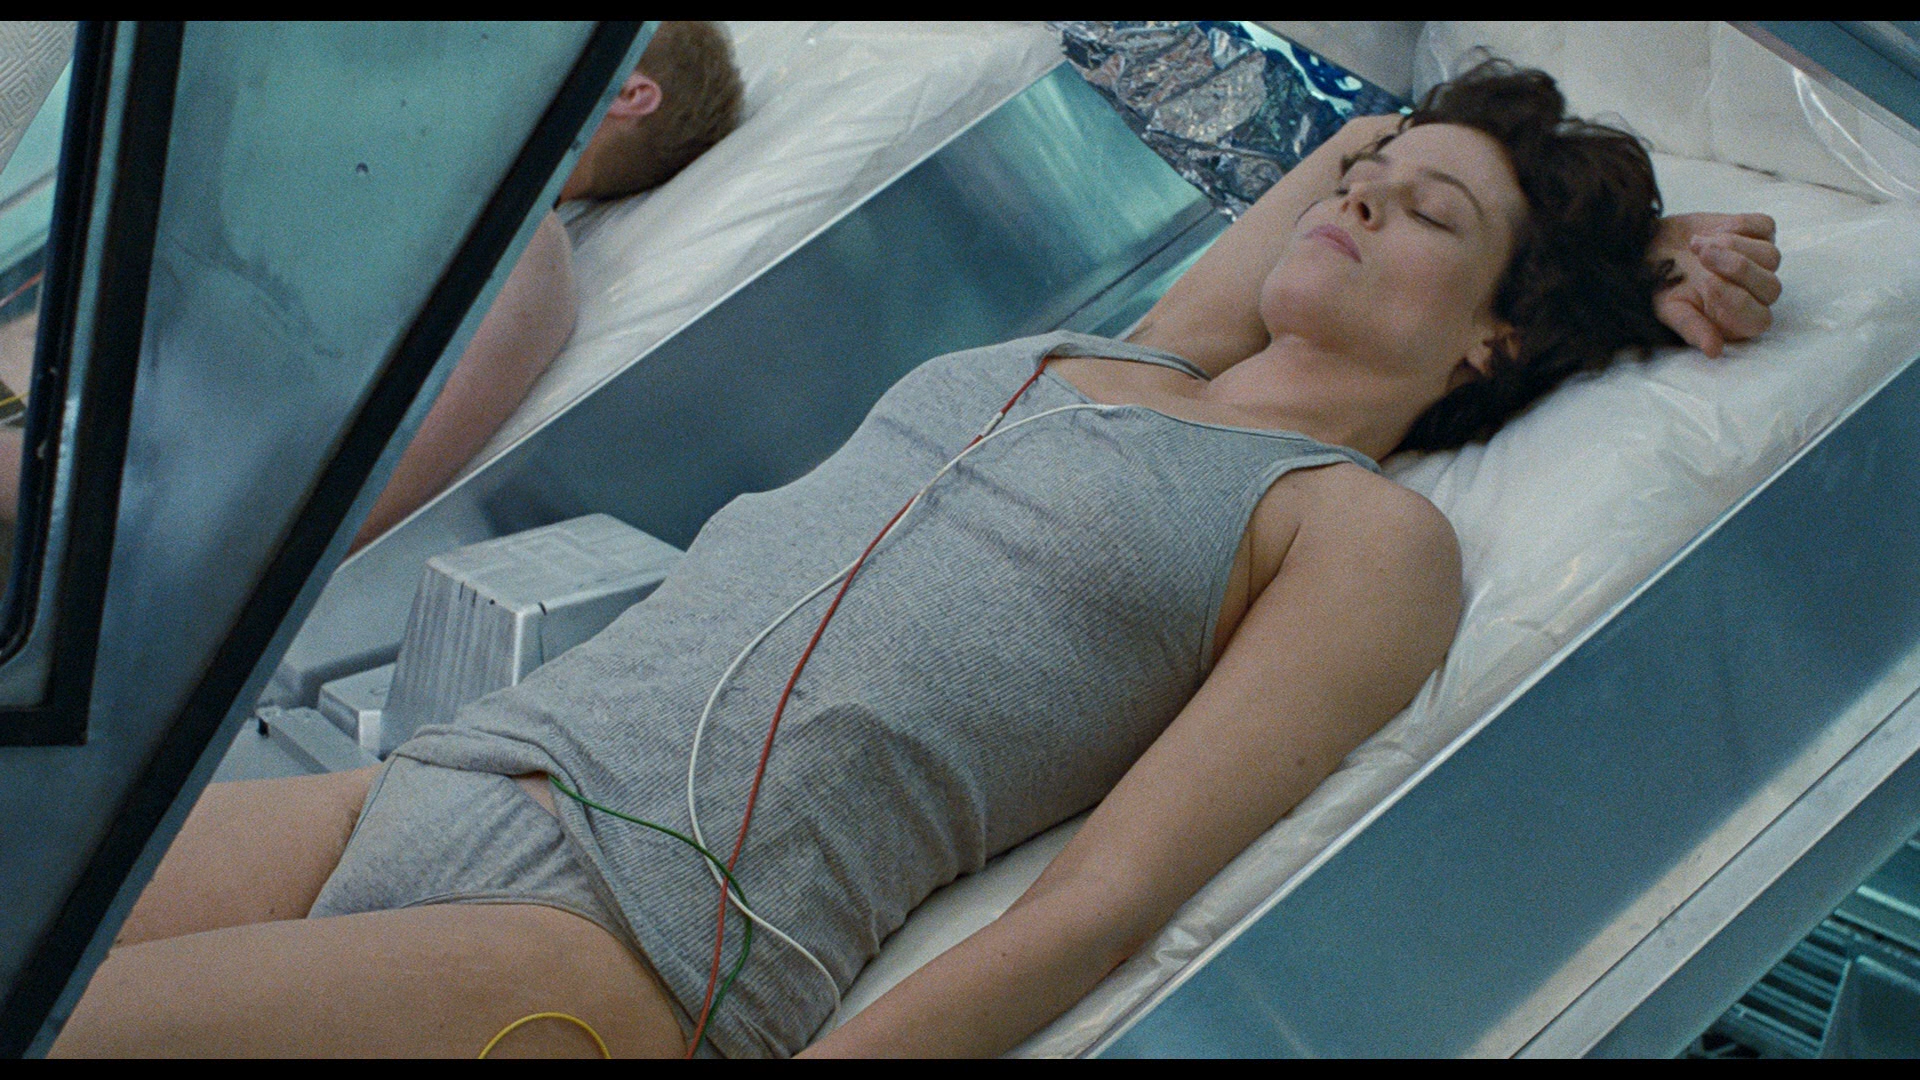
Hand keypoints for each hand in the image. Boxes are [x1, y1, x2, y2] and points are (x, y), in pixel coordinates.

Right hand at [1651, 212, 1781, 357]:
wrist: (1653, 248)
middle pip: (1772, 287)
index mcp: (1737, 320)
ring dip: (1732, 244)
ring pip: (1770, 255)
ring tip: (1695, 243)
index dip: (1734, 299)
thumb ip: (1692, 328)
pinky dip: (1738, 224)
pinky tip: (1710, 230)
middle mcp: (1756, 294)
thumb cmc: (1663, 284)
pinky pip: (1764, 226)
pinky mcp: (1761, 234)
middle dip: (1736, 268)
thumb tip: (1713, 352)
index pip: (1757, 318)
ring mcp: (1762, 263)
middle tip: (1699, 254)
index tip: (1702, 282)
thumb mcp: (1669, 310)